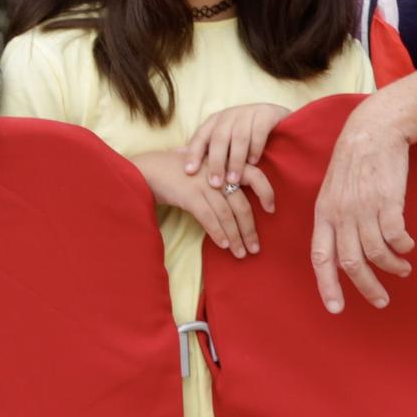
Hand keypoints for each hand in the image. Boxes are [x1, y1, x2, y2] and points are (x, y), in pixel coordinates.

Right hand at [137, 154, 275, 258]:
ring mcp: (203, 182)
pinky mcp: (189, 194)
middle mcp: (216, 172)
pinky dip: (218, 233)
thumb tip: (233, 191)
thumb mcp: (199, 165)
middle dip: (249, 229)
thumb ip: (217, 175)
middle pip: (241, 203)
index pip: (255, 174)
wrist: (145, 169)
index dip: (266, 191)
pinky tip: (224, 245)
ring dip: (236, 236)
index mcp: (222, 163)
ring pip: (227, 213)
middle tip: (255, 248)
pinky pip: (209, 217)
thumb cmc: (172, 168)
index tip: (271, 210)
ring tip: (241, 253)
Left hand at [182, 103, 290, 191]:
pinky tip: (254, 162)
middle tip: (215, 183)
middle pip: (218, 138)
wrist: (277, 117)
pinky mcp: (266, 114)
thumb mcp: (228, 141)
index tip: (189, 172)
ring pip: (238, 137)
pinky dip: (255, 147)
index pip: (201, 136)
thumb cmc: (247, 135)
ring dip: (235, 160)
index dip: (194, 153)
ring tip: (234, 180)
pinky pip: (258, 131)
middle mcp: (229, 115)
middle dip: (216, 162)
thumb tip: (186, 170)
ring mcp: (248, 112)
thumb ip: (211, 152)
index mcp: (216, 121)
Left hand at [311, 105, 414, 312]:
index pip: (320, 257)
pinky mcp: (387, 200)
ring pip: (376, 253)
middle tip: (382, 301)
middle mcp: (341, 213)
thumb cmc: (354, 166)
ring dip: (392, 268)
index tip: (336, 309)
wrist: (372, 131)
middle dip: (367, 288)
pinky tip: (407, 247)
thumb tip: (343, 257)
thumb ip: (336, 222)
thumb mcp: (334, 193)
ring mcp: (363, 207)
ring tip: (403, 269)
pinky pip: (395, 236)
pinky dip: (403, 248)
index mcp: (323, 213)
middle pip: (351, 263)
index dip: (327, 285)